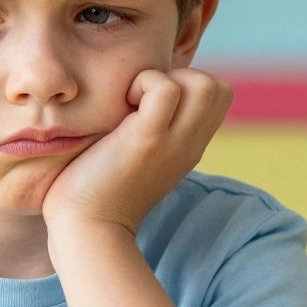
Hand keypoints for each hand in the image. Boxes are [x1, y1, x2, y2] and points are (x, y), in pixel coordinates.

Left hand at [40, 67, 231, 237]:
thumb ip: (152, 133)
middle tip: (144, 99)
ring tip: (133, 102)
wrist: (87, 230)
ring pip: (204, 84)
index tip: (153, 102)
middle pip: (219, 87)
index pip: (219, 97)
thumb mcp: (140, 160)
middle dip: (182, 76)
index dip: (190, 84)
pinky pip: (165, 88)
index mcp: (189, 148)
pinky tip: (120, 108)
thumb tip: (136, 104)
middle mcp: (189, 145)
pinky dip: (143, 83)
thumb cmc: (99, 193)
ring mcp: (172, 143)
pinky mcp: (147, 139)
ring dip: (164, 78)